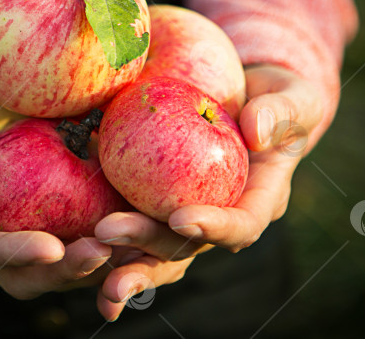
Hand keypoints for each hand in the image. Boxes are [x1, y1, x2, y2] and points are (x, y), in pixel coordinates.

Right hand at [0, 51, 112, 298]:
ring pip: (45, 263)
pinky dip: (90, 225)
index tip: (52, 248)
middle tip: (108, 250)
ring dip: (87, 257)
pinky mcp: (15, 211)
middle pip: (21, 274)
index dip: (11, 254)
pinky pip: (56, 226)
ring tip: (133, 240)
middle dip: (64, 270)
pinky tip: (128, 205)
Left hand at [92, 64, 322, 320]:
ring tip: (87, 265)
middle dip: (146, 246)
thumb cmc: (277, 99)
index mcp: (257, 201)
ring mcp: (183, 216)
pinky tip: (71, 248)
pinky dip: (102, 240)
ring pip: (152, 250)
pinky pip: (129, 224)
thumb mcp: (292, 98)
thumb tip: (257, 134)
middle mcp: (217, 219)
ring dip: (121, 262)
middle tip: (107, 233)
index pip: (240, 224)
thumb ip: (281, 112)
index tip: (181, 218)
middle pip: (183, 246)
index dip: (213, 227)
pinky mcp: (154, 205)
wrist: (247, 99)